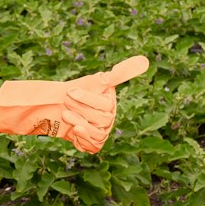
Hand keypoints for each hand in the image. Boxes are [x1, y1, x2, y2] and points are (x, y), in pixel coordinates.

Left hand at [0, 55, 149, 153]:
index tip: (70, 90)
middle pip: (100, 119)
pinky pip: (92, 145)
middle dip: (80, 109)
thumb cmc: (79, 92)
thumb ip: (120, 73)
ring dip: (78, 122)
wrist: (59, 109)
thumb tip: (145, 60)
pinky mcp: (94, 144)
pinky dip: (82, 138)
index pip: (104, 104)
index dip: (87, 98)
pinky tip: (74, 130)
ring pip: (96, 132)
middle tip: (66, 100)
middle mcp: (109, 120)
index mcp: (111, 104)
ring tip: (65, 113)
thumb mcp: (98, 81)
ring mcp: (102, 133)